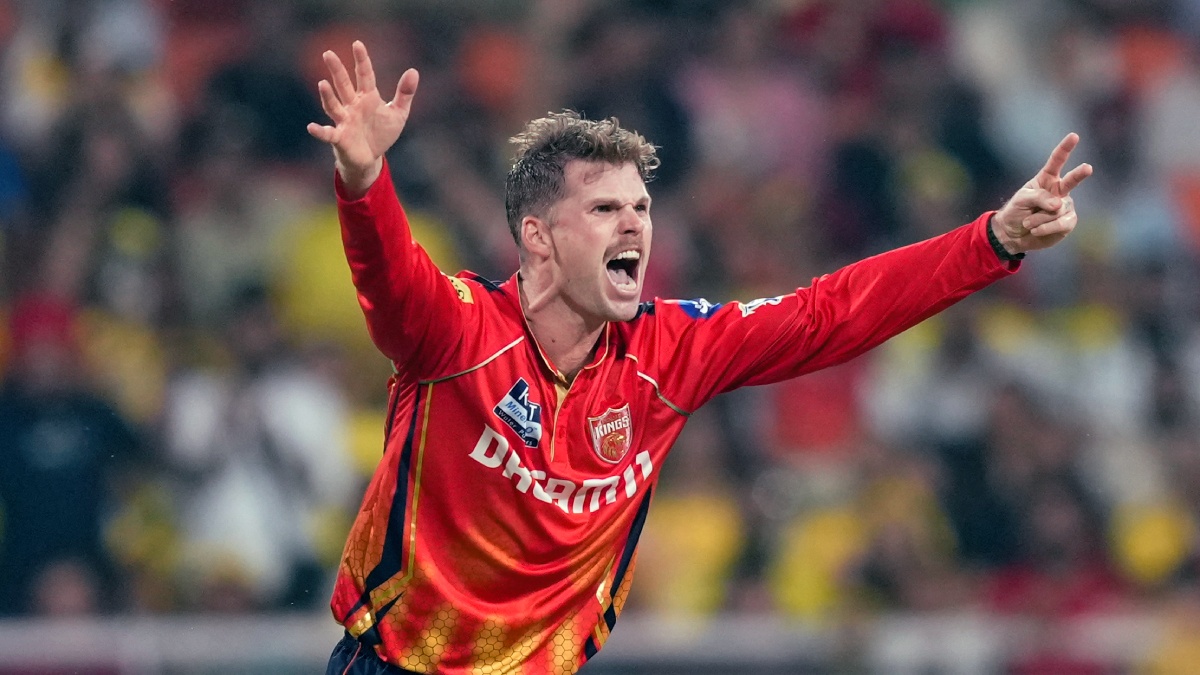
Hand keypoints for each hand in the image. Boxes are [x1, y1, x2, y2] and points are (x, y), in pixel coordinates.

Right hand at [307, 41, 418, 196]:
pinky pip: (328, 133)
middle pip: (343, 85)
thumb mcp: (398, 114)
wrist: (370, 158)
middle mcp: (352, 106)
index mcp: (367, 97)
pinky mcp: (340, 138)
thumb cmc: (381, 133)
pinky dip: (320, 131)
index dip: (361, 60)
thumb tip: (414, 70)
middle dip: (337, 70)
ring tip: (322, 83)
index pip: (364, 75)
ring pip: (334, 106)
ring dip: (328, 96)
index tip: (357, 44)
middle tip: (328, 53)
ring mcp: (344, 121)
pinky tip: (311, 127)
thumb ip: (405, 93)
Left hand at [992, 133, 1092, 255]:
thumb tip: (1059, 204)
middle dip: (1079, 174)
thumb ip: (1039, 197)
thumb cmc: (1016, 211)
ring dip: (1039, 219)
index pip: (1056, 161)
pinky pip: (1061, 223)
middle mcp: (1059, 190)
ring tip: (1028, 223)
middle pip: (1071, 181)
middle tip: (1087, 168)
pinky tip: (1036, 230)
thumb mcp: (1021, 199)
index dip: (1065, 149)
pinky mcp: (1067, 222)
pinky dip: (1046, 228)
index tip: (1074, 136)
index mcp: (1046, 179)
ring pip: (1057, 210)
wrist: (1013, 234)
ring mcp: (1065, 206)